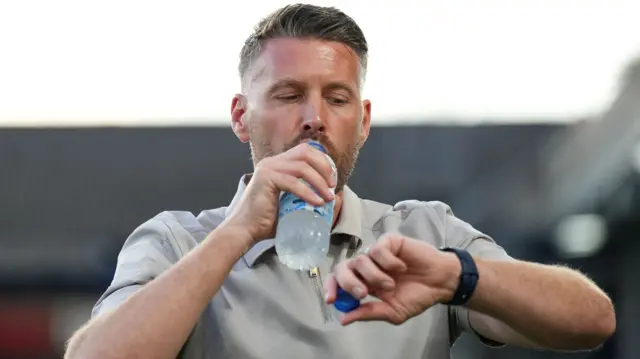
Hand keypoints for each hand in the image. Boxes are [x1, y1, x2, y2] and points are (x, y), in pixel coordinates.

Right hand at [223, 142, 335, 243]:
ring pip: (302, 167)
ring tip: (328, 197)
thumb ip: (310, 199)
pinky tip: (317, 202)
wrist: (245, 231)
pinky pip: (293, 182)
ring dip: (319, 182)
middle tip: (332, 185)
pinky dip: (308, 192)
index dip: (323, 161)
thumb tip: (336, 197)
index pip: (305, 151)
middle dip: (324, 167)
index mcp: (278, 164)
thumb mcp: (293, 205)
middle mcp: (272, 162)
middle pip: (306, 152)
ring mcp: (268, 168)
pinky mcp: (266, 179)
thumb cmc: (267, 221)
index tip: (332, 180)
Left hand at [324, 233, 461, 324]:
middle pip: (342, 268)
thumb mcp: (393, 311)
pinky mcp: (388, 241)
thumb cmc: (417, 296)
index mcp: (364, 283)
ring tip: (392, 284)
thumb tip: (343, 320)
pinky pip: (378, 249)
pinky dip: (389, 262)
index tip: (331, 300)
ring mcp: (376, 253)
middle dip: (348, 282)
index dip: (331, 288)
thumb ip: (369, 313)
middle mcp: (366, 267)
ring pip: (361, 260)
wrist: (440, 282)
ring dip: (375, 276)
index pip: (338, 281)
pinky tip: (402, 267)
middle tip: (363, 293)